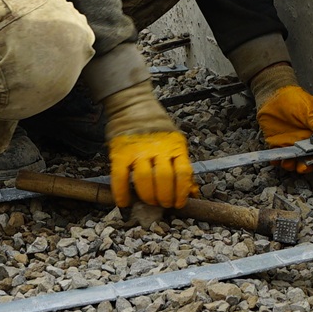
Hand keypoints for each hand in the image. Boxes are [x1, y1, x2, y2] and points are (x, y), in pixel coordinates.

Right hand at [101, 79, 195, 207]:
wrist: (133, 106)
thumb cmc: (157, 129)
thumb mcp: (174, 142)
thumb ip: (181, 165)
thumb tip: (192, 193)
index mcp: (175, 146)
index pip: (183, 173)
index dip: (182, 192)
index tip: (179, 204)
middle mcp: (158, 148)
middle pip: (164, 178)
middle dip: (164, 197)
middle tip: (163, 205)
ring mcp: (138, 150)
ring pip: (144, 179)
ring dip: (147, 196)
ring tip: (149, 202)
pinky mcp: (120, 153)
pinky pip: (120, 176)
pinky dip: (121, 192)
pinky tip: (124, 203)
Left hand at [247, 63, 312, 168]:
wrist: (274, 94)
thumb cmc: (295, 99)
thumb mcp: (309, 109)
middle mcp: (304, 142)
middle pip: (308, 161)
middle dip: (307, 167)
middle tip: (303, 167)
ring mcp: (290, 144)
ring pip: (293, 162)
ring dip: (291, 166)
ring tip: (288, 162)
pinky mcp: (276, 144)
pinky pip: (277, 157)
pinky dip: (276, 161)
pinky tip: (276, 160)